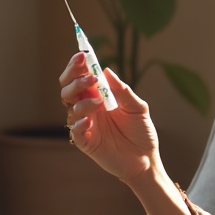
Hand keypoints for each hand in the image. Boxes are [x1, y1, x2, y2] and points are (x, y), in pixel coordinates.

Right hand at [59, 52, 159, 182]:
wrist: (146, 159)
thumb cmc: (142, 132)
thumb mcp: (138, 108)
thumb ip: (123, 91)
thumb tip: (107, 71)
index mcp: (99, 96)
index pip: (80, 77)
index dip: (77, 65)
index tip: (82, 55)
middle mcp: (89, 108)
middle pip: (68, 88)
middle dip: (74, 78)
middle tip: (89, 77)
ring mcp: (86, 124)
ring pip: (70, 106)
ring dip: (82, 100)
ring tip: (100, 102)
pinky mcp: (86, 141)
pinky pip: (74, 130)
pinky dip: (78, 123)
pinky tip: (89, 120)